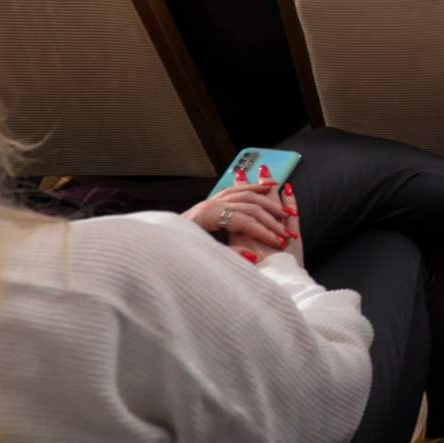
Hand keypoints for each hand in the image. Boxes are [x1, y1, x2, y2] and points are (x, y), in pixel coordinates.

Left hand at [183, 167, 304, 267]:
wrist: (156, 245)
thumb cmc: (176, 251)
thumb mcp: (201, 254)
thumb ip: (228, 255)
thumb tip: (250, 254)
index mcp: (208, 215)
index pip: (245, 221)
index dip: (264, 232)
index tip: (278, 243)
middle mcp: (211, 204)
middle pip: (250, 206)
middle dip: (271, 220)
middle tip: (286, 233)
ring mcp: (211, 200)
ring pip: (247, 194)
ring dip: (268, 203)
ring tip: (285, 213)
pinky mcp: (211, 201)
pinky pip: (238, 189)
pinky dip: (254, 188)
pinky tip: (267, 187)